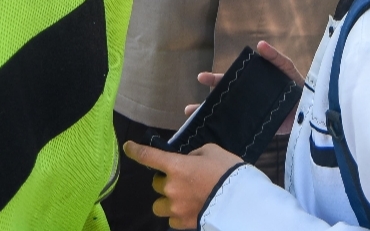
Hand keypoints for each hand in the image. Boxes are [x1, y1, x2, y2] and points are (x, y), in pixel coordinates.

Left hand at [123, 141, 241, 229]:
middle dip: (166, 181)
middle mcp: (171, 187)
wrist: (241, 200)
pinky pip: (171, 219)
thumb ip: (194, 155)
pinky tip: (190, 209)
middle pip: (156, 184)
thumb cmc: (227, 170)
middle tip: (184, 179)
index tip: (128, 147)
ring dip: (167, 200)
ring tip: (183, 198)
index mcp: (176, 166)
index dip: (135, 150)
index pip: (148, 156)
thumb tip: (188, 161)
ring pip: (159, 205)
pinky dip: (177, 214)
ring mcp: (175, 207)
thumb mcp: (211, 151)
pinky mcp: (183, 223)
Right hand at [185, 41, 304, 134]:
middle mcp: (248, 99)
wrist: (311, 111)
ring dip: (211, 120)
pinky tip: (214, 138)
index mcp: (251, 84)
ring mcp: (251, 115)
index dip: (215, 80)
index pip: (229, 81)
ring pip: (226, 117)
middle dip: (205, 105)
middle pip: (223, 101)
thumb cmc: (300, 87)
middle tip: (188, 109)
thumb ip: (275, 57)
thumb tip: (260, 44)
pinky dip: (226, 134)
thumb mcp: (287, 69)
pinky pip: (239, 131)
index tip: (201, 78)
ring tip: (195, 124)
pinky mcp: (257, 129)